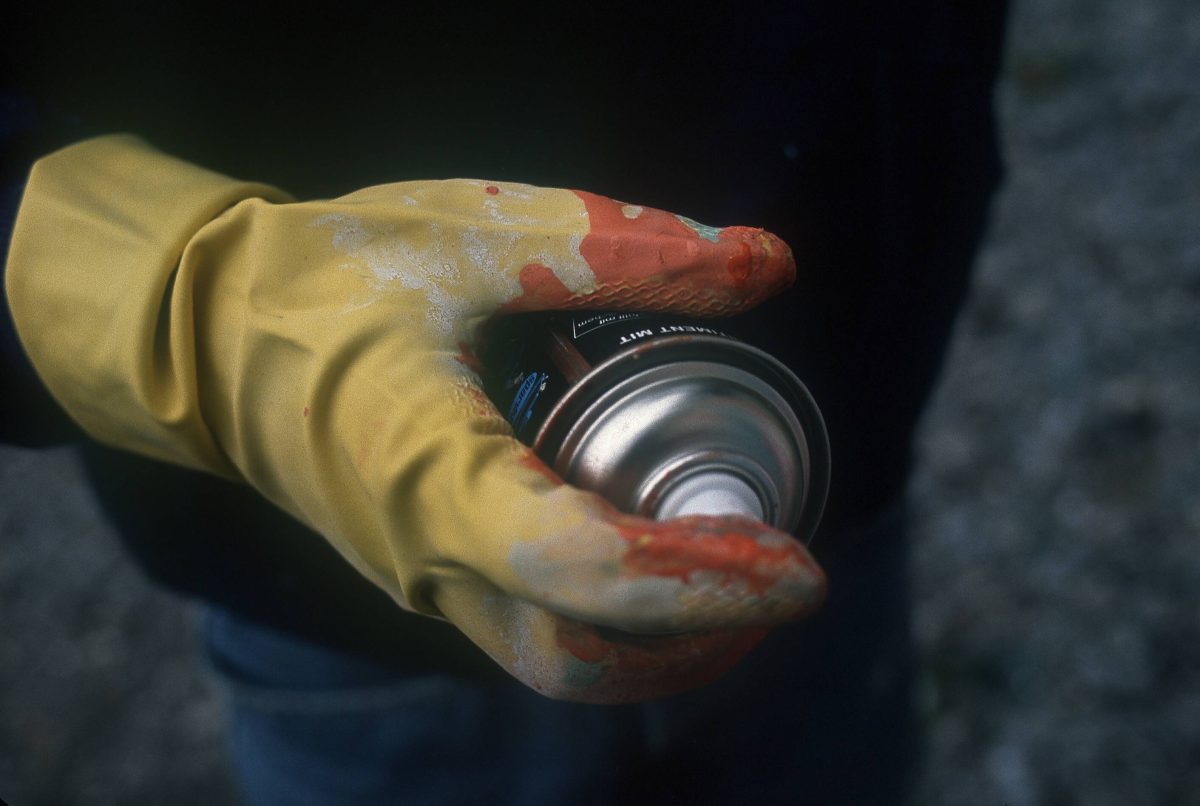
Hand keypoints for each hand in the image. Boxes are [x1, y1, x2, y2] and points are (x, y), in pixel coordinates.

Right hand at [7, 135, 825, 701]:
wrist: (204, 332)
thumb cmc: (324, 275)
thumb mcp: (473, 233)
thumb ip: (620, 246)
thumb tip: (767, 263)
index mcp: (428, 470)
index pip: (578, 567)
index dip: (698, 581)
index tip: (797, 566)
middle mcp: (425, 554)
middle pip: (578, 654)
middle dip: (697, 635)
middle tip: (784, 574)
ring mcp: (422, 574)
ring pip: (556, 661)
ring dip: (662, 644)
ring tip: (744, 580)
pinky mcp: (429, 566)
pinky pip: (532, 629)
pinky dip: (617, 621)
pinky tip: (667, 557)